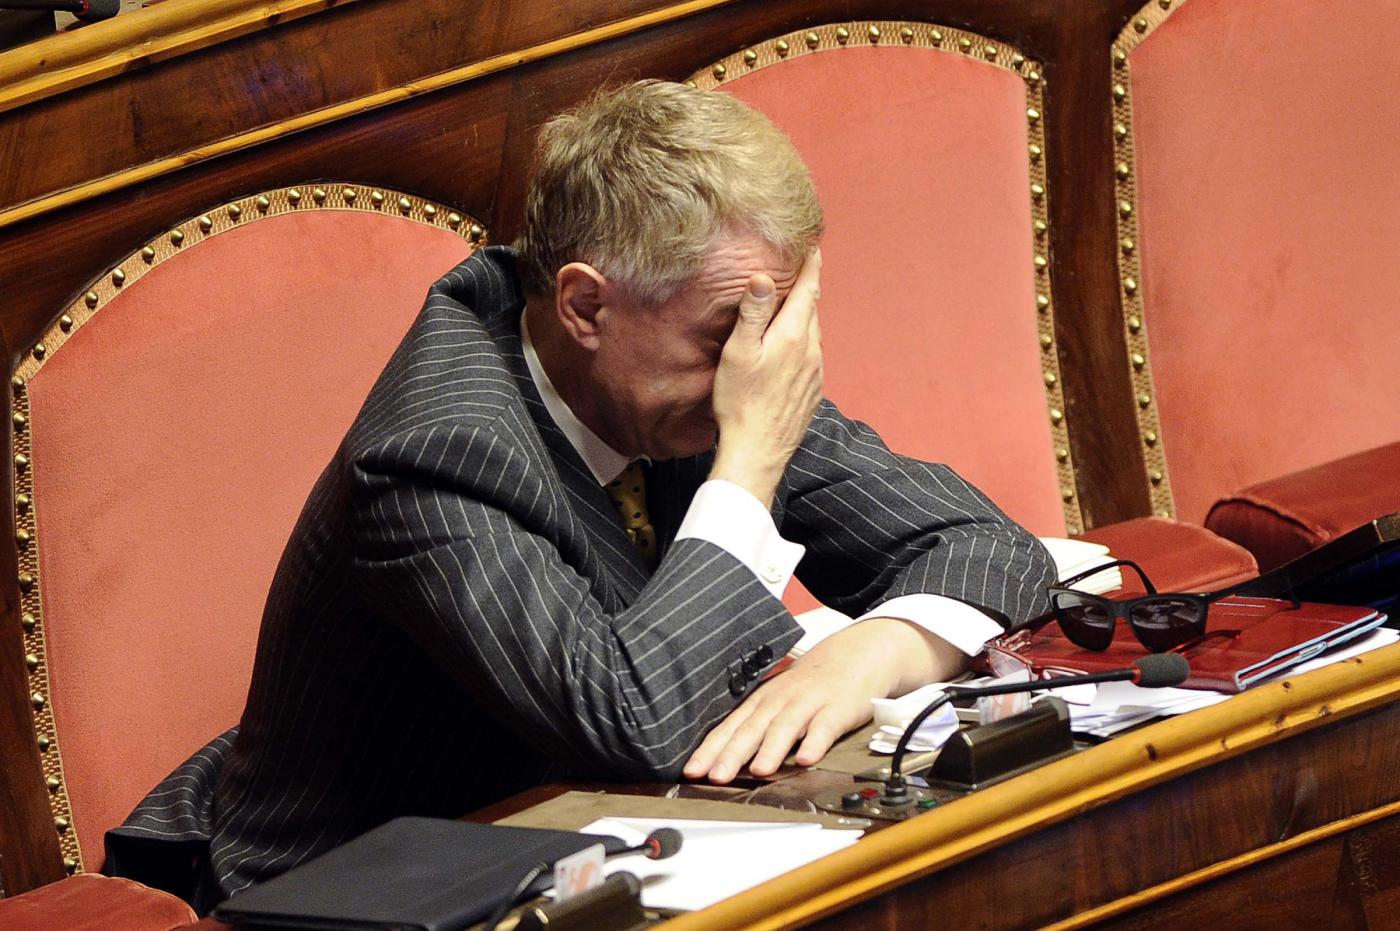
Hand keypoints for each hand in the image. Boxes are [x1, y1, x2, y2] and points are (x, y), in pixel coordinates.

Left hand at [682, 617, 965, 782]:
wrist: (857, 653)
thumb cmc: (813, 684)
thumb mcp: (780, 700)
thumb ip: (757, 727)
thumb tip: (725, 760)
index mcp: (763, 701)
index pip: (730, 727)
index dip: (709, 750)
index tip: (690, 771)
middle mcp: (780, 701)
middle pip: (751, 729)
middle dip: (731, 754)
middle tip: (712, 777)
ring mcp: (809, 702)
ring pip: (785, 727)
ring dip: (771, 749)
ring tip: (758, 772)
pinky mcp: (838, 708)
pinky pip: (825, 726)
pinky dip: (816, 742)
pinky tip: (808, 759)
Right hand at [709, 248, 822, 508]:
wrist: (757, 452)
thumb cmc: (740, 403)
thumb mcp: (738, 353)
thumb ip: (753, 314)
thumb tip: (764, 277)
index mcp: (792, 336)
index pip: (808, 290)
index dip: (811, 266)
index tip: (814, 247)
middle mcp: (811, 351)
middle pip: (812, 310)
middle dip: (807, 288)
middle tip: (802, 269)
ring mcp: (815, 373)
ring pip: (812, 334)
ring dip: (804, 317)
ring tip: (793, 305)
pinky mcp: (813, 392)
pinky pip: (811, 357)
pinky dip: (803, 343)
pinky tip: (789, 350)